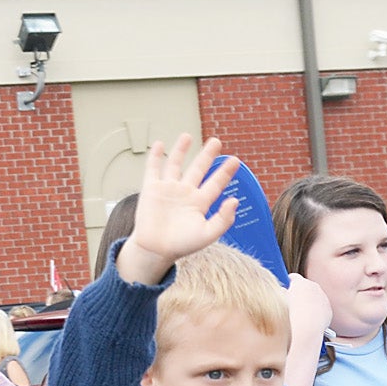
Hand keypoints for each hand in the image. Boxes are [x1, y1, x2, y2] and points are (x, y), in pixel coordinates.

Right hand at [115, 135, 240, 282]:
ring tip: (188, 136)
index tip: (235, 160)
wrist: (155, 250)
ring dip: (181, 150)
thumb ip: (223, 219)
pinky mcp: (151, 189)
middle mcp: (185, 193)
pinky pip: (153, 169)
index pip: (215, 183)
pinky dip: (155, 156)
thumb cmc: (181, 245)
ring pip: (175, 164)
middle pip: (198, 169)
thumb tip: (235, 201)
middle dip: (207, 155)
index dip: (225, 172)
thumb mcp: (208, 235)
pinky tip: (159, 144)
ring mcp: (168, 190)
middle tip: (216, 141)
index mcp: (199, 203)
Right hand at [286, 273, 330, 341]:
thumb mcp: (278, 302)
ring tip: (299, 315)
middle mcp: (314, 287)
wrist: (305, 331)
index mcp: (301, 282)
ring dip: (308, 303)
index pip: (293, 277)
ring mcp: (323, 298)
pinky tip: (307, 321)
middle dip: (299, 293)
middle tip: (291, 303)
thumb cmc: (289, 316)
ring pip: (314, 298)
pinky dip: (315, 313)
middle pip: (305, 286)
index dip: (287, 283)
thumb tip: (283, 292)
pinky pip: (320, 308)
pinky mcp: (328, 310)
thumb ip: (280, 293)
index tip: (284, 288)